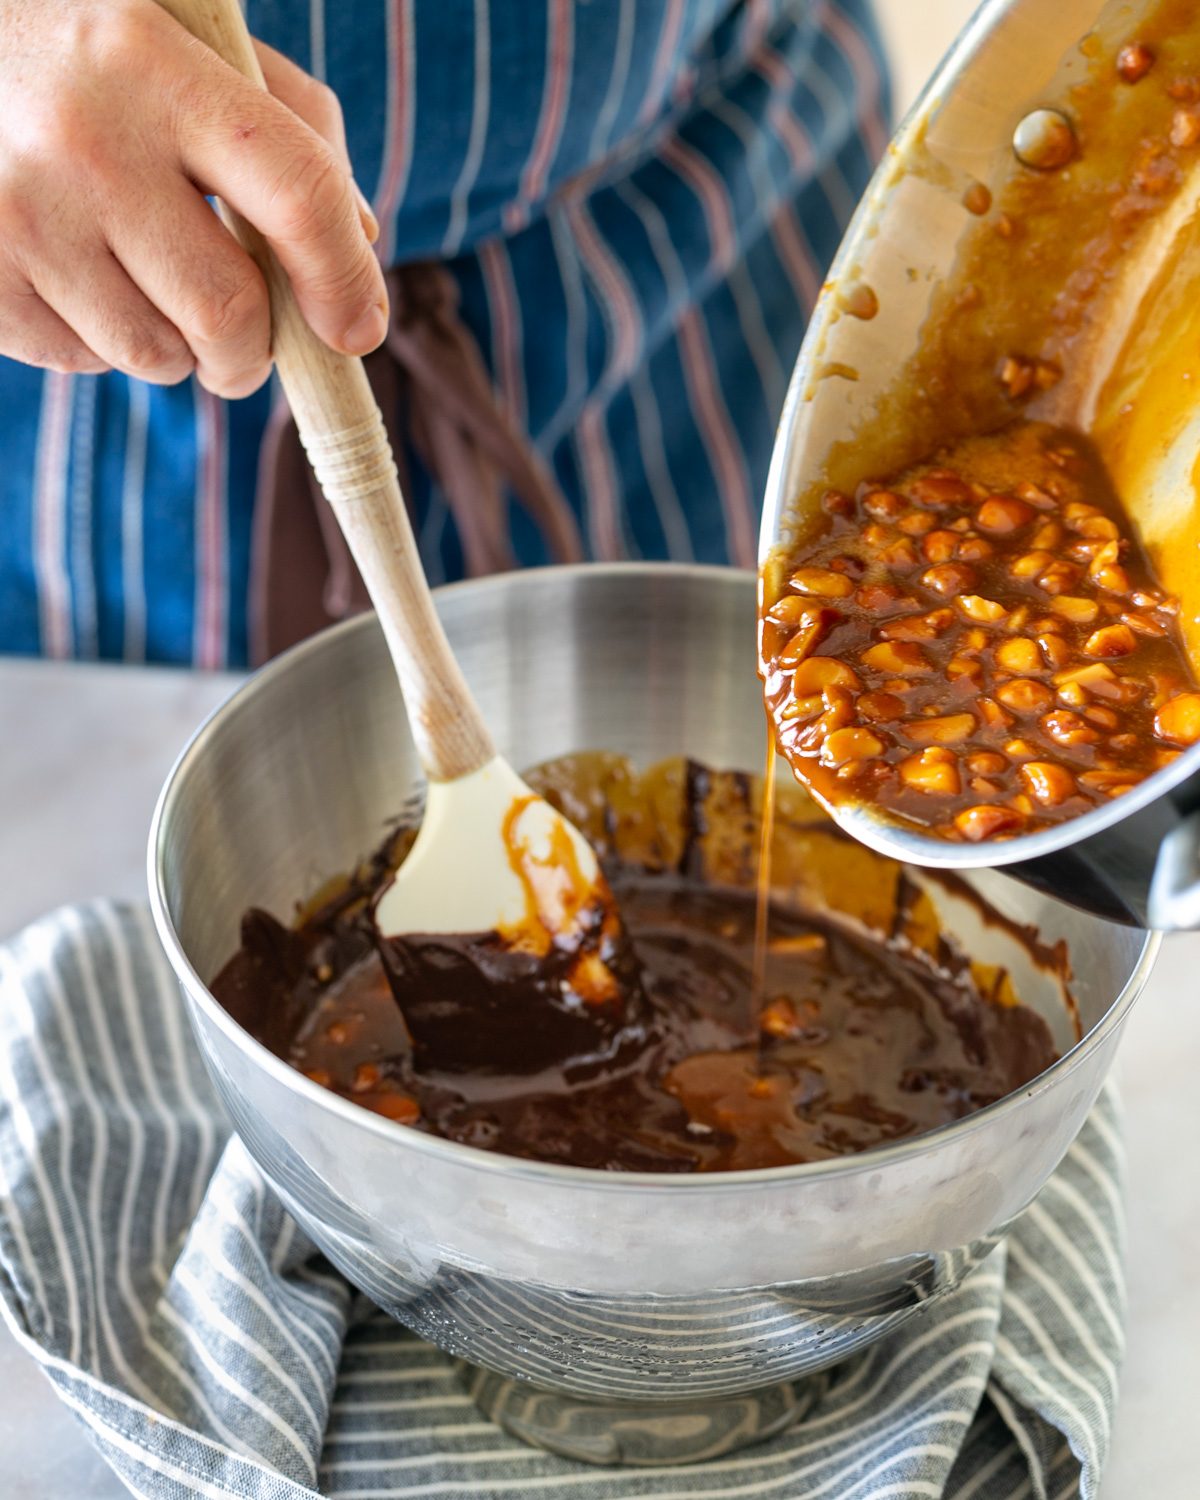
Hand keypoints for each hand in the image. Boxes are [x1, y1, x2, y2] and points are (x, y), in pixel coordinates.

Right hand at [0, 0, 386, 395]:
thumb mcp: (181, 37)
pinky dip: (99, 343)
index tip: (357, 330)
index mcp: (153, 62)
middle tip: (244, 346)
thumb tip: (363, 244)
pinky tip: (74, 278)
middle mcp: (84, 138)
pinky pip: (83, 361)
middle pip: (227, 311)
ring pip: (157, 354)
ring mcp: (19, 213)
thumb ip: (288, 121)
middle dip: (253, 351)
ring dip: (177, 350)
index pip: (298, 196)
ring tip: (142, 284)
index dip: (343, 280)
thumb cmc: (83, 53)